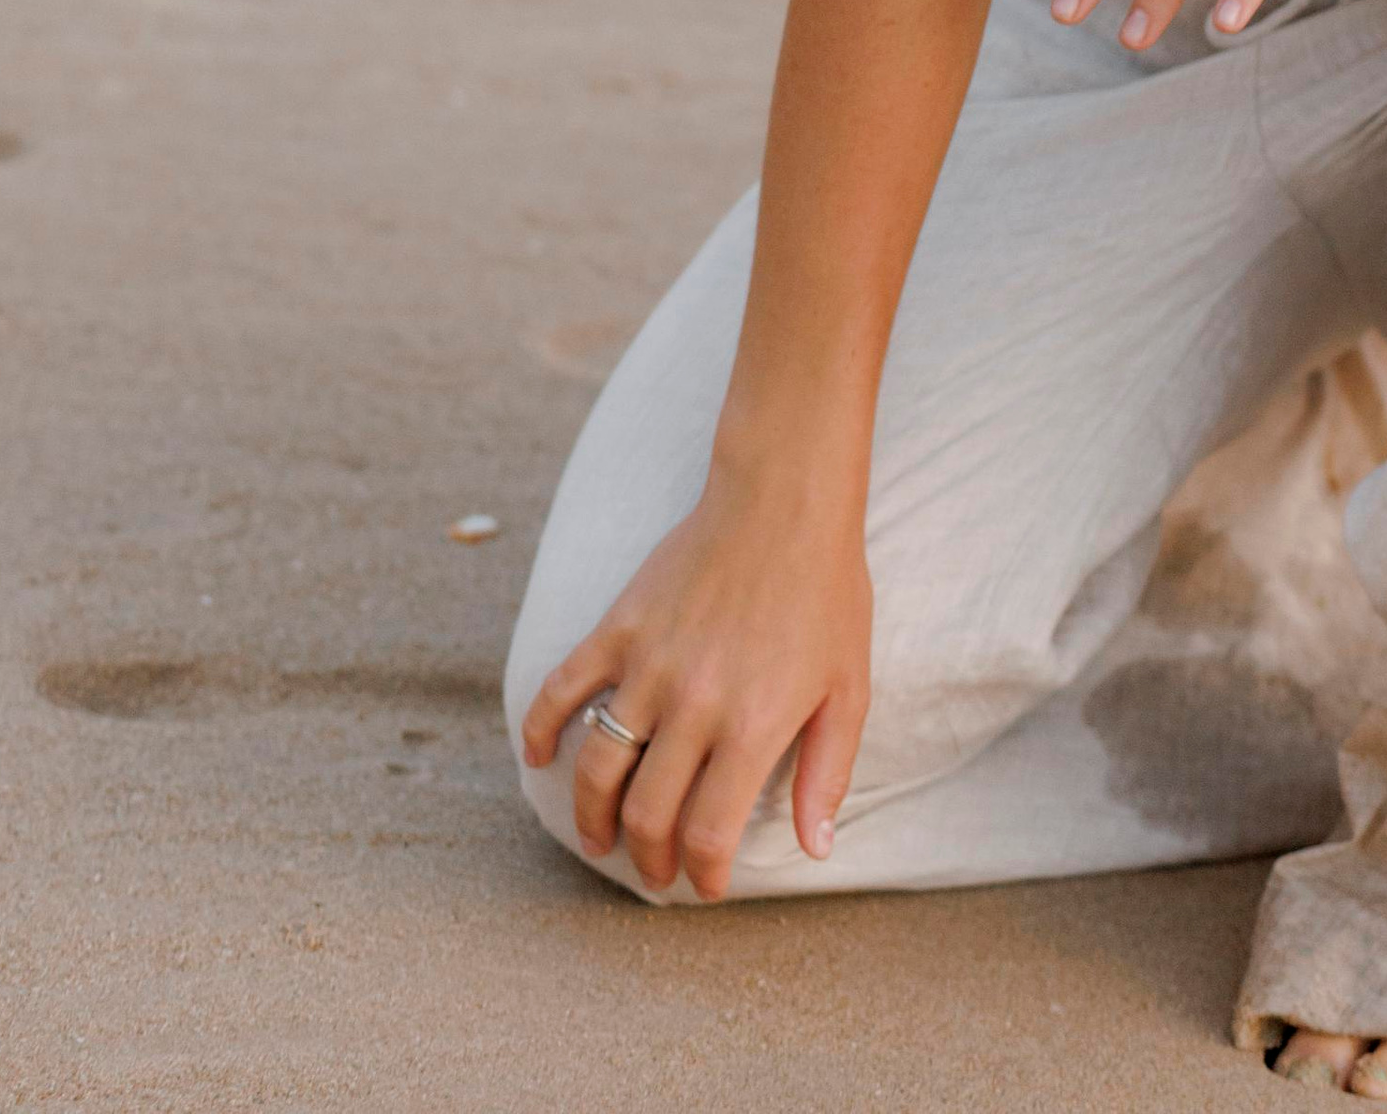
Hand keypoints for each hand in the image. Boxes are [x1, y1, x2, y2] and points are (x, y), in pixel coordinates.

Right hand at [517, 471, 873, 898]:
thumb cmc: (826, 592)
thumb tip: (816, 849)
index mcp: (752, 724)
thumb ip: (827, 773)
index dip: (702, 874)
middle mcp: (693, 703)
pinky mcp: (619, 626)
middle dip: (648, 858)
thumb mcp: (849, 688)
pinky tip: (537, 756)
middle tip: (654, 871)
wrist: (783, 500)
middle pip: (648, 812)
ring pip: (598, 766)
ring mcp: (648, 664)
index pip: (708, 832)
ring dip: (591, 816)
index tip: (705, 886)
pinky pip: (561, 687)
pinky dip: (539, 728)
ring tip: (600, 839)